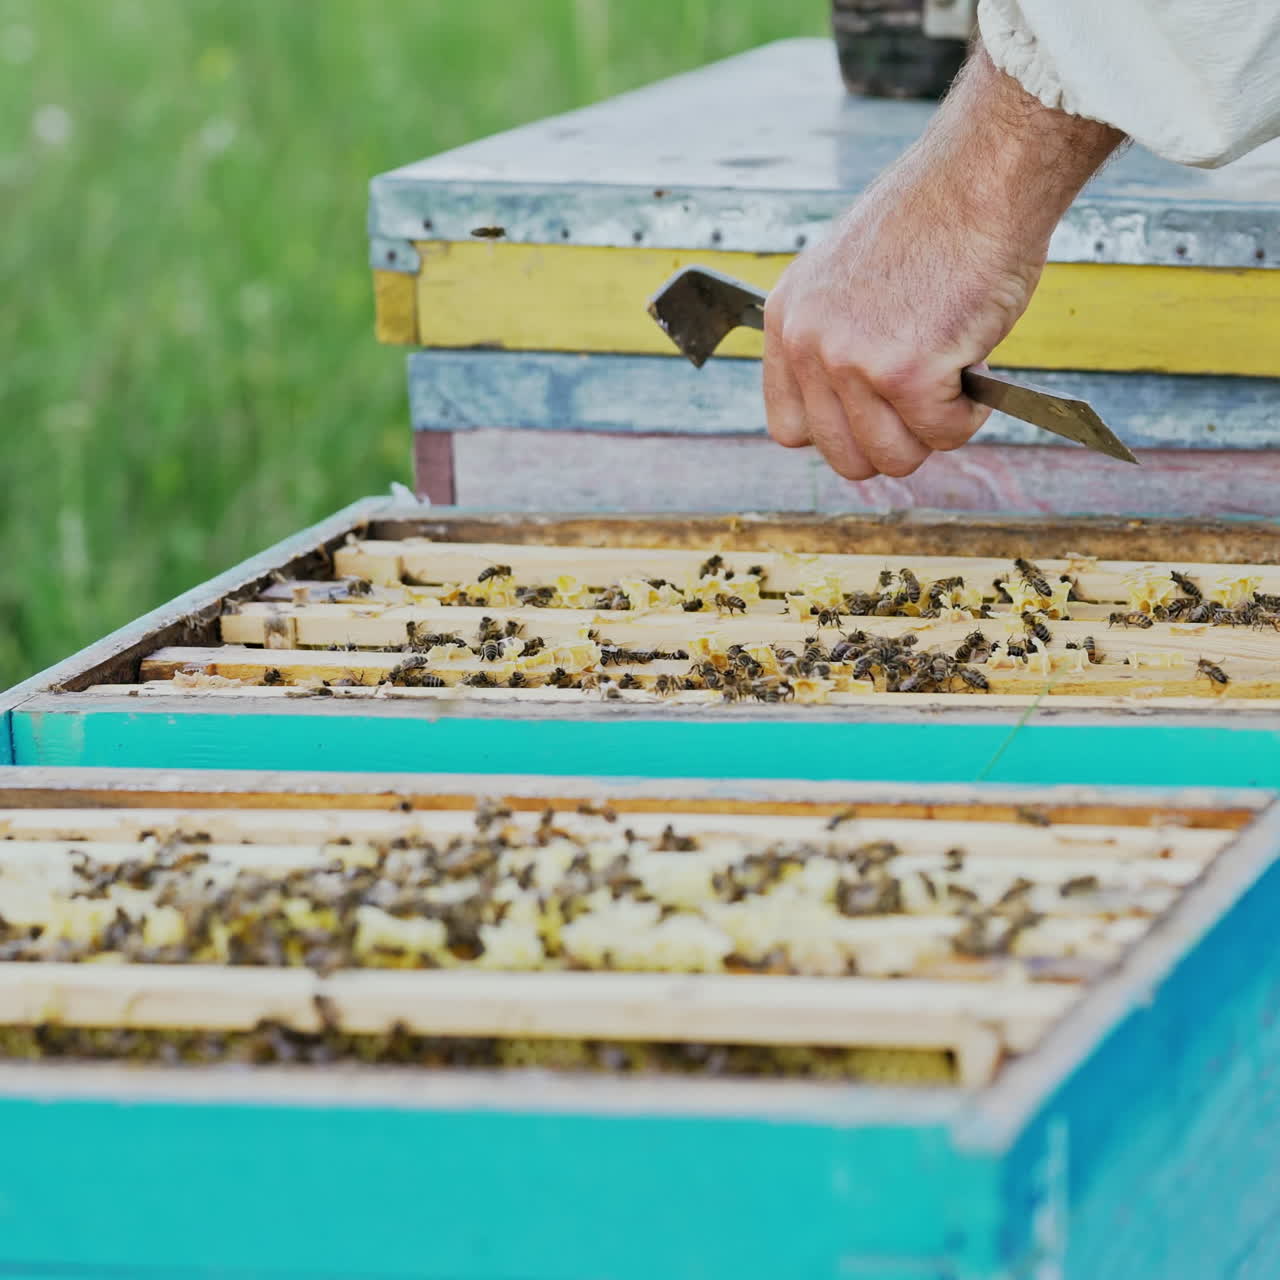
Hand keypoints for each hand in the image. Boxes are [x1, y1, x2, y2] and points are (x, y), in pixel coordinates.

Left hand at [763, 45, 1122, 480]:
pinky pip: (945, 434)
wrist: (980, 173)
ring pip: (894, 457)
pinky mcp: (908, 372)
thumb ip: (836, 341)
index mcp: (785, 321)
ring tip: (954, 374)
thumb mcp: (848, 279)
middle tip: (929, 396)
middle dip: (896, 440)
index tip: (878, 409)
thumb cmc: (933, 219)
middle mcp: (807, 344)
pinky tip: (977, 360)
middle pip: (845, 457)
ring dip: (935, 430)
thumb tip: (855, 410)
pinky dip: (972, 412)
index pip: (791, 430)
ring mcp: (853, 361)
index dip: (842, 432)